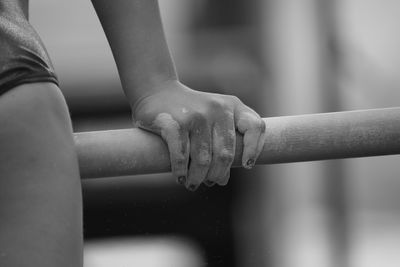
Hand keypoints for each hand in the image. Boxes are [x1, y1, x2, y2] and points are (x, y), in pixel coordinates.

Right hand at [132, 80, 265, 190]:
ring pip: (203, 159)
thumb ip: (224, 143)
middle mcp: (217, 109)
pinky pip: (181, 156)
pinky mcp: (174, 123)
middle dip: (217, 174)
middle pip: (225, 154)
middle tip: (209, 182)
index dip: (253, 149)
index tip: (246, 165)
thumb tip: (222, 180)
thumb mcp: (214, 117)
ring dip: (198, 177)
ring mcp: (195, 115)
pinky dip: (181, 171)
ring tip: (192, 183)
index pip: (255, 127)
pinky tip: (180, 177)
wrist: (156, 91)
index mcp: (232, 106)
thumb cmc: (190, 111)